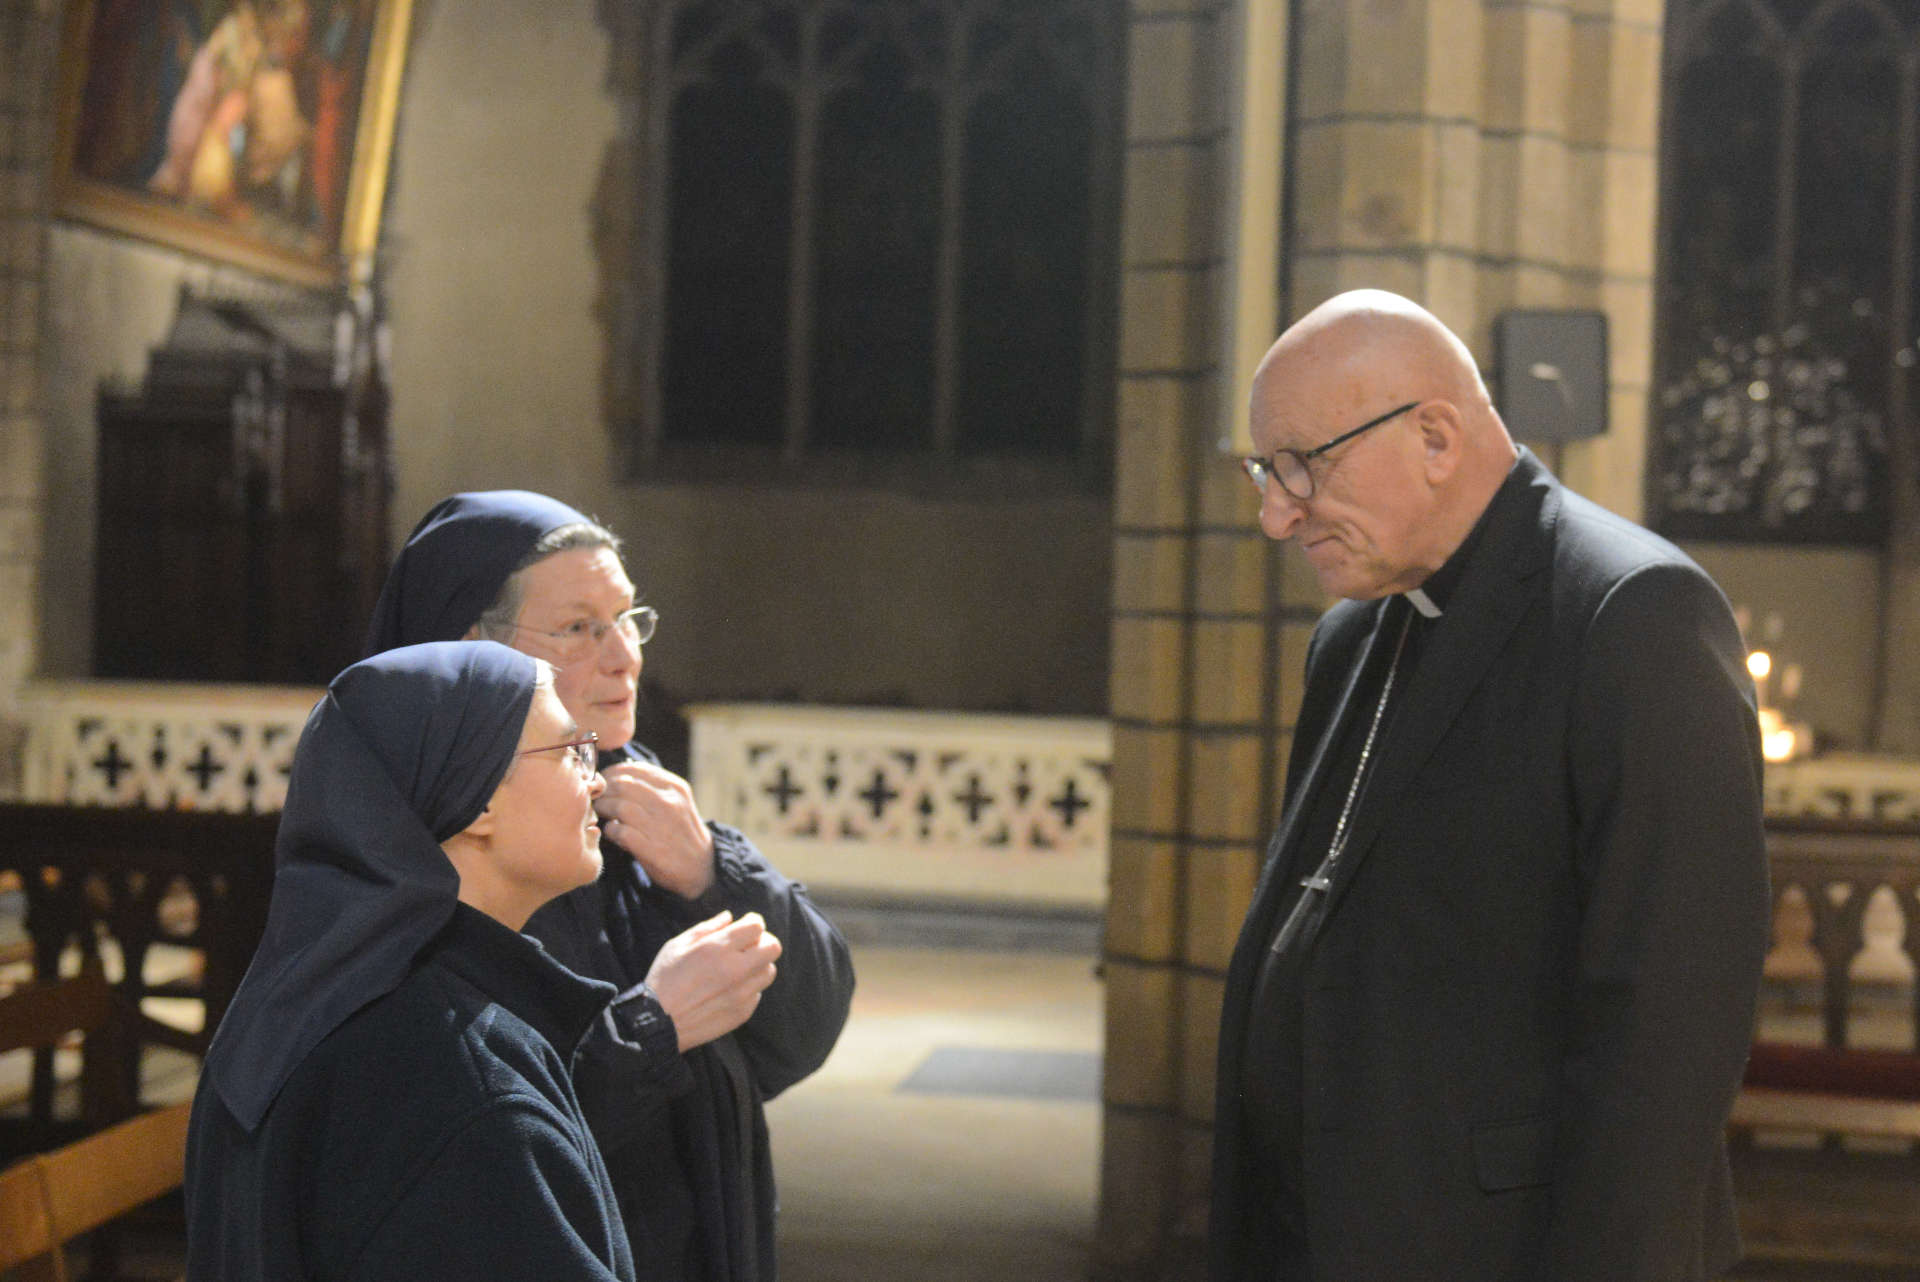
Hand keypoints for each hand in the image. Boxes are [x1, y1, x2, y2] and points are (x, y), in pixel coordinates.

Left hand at [596, 759, 716, 897]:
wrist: (701, 867)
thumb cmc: (680, 831)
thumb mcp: (676, 801)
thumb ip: (653, 787)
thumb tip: (618, 775)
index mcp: (674, 787)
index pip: (635, 769)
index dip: (613, 773)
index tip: (604, 781)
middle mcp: (669, 803)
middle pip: (623, 786)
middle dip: (605, 791)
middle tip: (597, 798)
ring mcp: (661, 826)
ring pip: (620, 807)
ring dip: (604, 809)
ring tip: (601, 813)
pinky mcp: (652, 849)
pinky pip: (620, 832)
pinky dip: (610, 831)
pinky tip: (612, 832)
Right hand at [645, 911, 782, 1051]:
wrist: (657, 1024)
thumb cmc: (664, 980)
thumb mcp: (677, 945)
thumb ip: (707, 928)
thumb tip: (729, 917)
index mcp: (717, 949)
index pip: (757, 927)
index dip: (753, 922)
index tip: (746, 925)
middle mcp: (734, 970)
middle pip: (773, 947)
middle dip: (763, 941)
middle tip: (748, 945)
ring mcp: (741, 994)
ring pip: (769, 971)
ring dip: (758, 965)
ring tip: (739, 968)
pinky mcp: (742, 1012)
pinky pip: (757, 993)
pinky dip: (748, 987)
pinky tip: (729, 988)